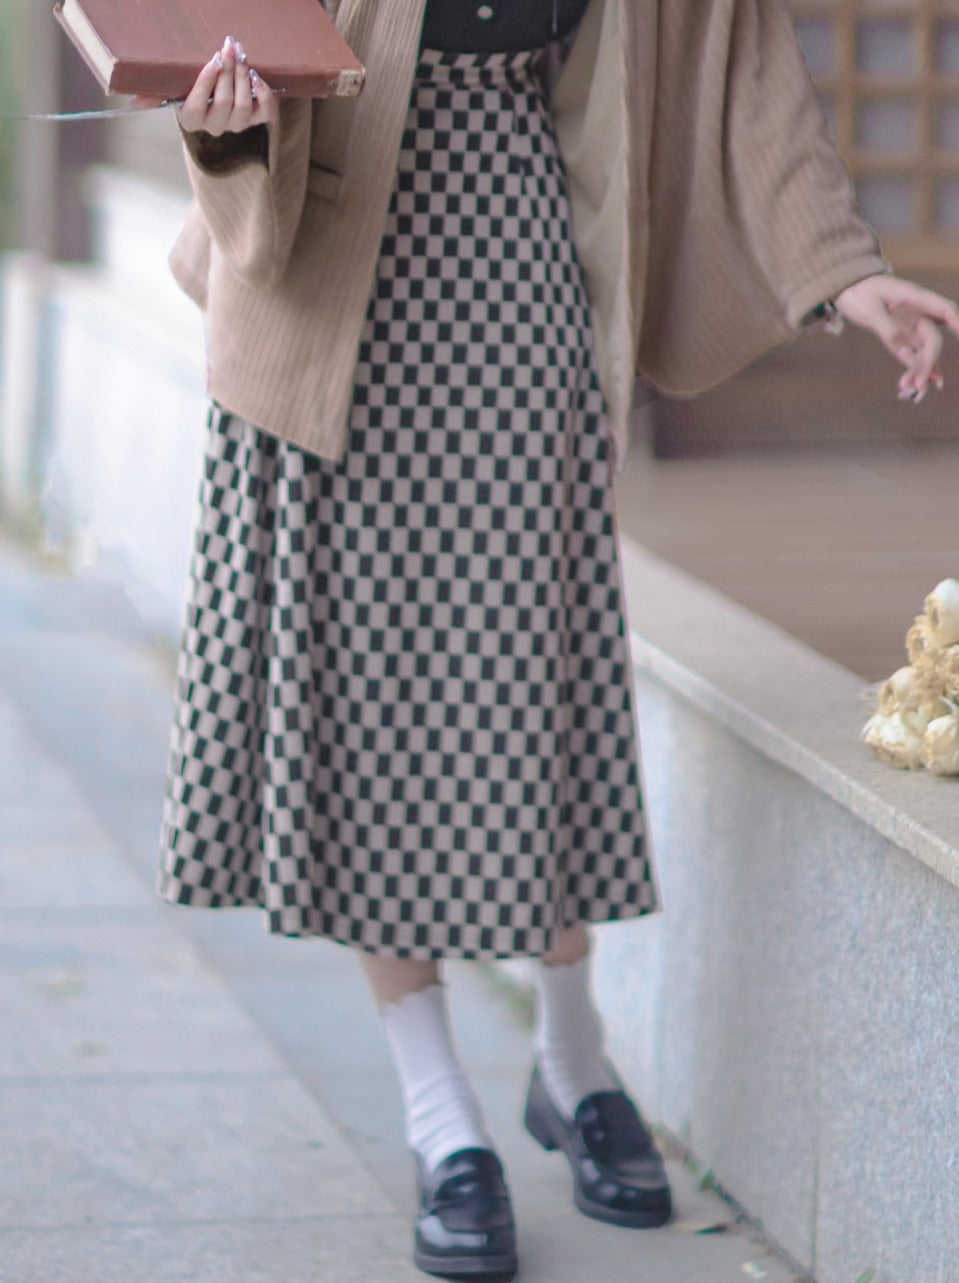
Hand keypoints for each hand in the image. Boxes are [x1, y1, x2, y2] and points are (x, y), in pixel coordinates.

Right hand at [131, 34, 276, 134]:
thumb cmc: (188, 88)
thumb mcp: (172, 89)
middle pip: (224, 103)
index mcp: (191, 119)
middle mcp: (215, 126)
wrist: (214, 99)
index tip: (213, 61)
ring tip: (240, 55)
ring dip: (244, 78)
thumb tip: (135, 101)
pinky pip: (265, 113)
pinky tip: (257, 77)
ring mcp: (236, 124)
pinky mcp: (255, 119)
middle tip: (229, 47)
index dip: (206, 85)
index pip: (197, 107)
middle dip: (228, 73)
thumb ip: (154, 93)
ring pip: (243, 106)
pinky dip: (265, 95)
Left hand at [835, 274, 958, 403]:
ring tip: (914, 391)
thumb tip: (904, 350)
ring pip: (923, 351)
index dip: (958, 322)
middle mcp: (917, 314)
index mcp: (915, 299)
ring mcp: (909, 326)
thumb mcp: (870, 309)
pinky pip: (911, 355)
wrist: (847, 288)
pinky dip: (913, 369)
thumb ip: (887, 328)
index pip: (944, 310)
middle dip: (929, 361)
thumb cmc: (859, 292)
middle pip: (932, 339)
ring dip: (920, 370)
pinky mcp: (900, 337)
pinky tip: (915, 386)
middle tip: (919, 383)